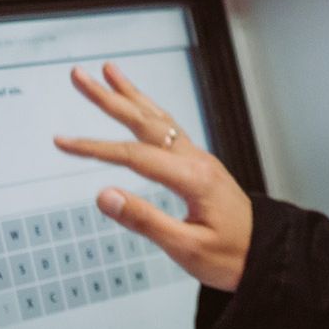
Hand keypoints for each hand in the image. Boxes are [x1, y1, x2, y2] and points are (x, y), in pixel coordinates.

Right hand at [53, 62, 251, 291]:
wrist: (265, 254)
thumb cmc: (230, 256)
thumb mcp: (186, 247)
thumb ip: (144, 220)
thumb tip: (104, 195)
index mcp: (193, 179)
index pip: (135, 157)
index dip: (96, 148)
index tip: (63, 142)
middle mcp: (197, 161)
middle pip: (146, 122)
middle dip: (110, 98)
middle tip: (80, 76)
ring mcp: (200, 159)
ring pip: (159, 120)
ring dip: (131, 95)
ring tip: (109, 71)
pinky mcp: (199, 166)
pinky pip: (170, 129)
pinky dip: (149, 111)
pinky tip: (141, 105)